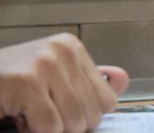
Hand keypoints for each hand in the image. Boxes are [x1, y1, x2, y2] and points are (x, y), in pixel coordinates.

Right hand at [0, 34, 129, 132]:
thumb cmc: (5, 84)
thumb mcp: (51, 79)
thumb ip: (86, 81)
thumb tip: (123, 80)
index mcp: (72, 49)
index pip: (107, 100)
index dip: (84, 117)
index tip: (57, 112)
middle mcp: (63, 51)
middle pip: (92, 114)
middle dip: (66, 126)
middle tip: (38, 116)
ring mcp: (45, 64)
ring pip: (73, 122)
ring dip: (48, 130)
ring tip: (26, 115)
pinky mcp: (27, 82)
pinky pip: (50, 126)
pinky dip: (33, 131)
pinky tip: (17, 117)